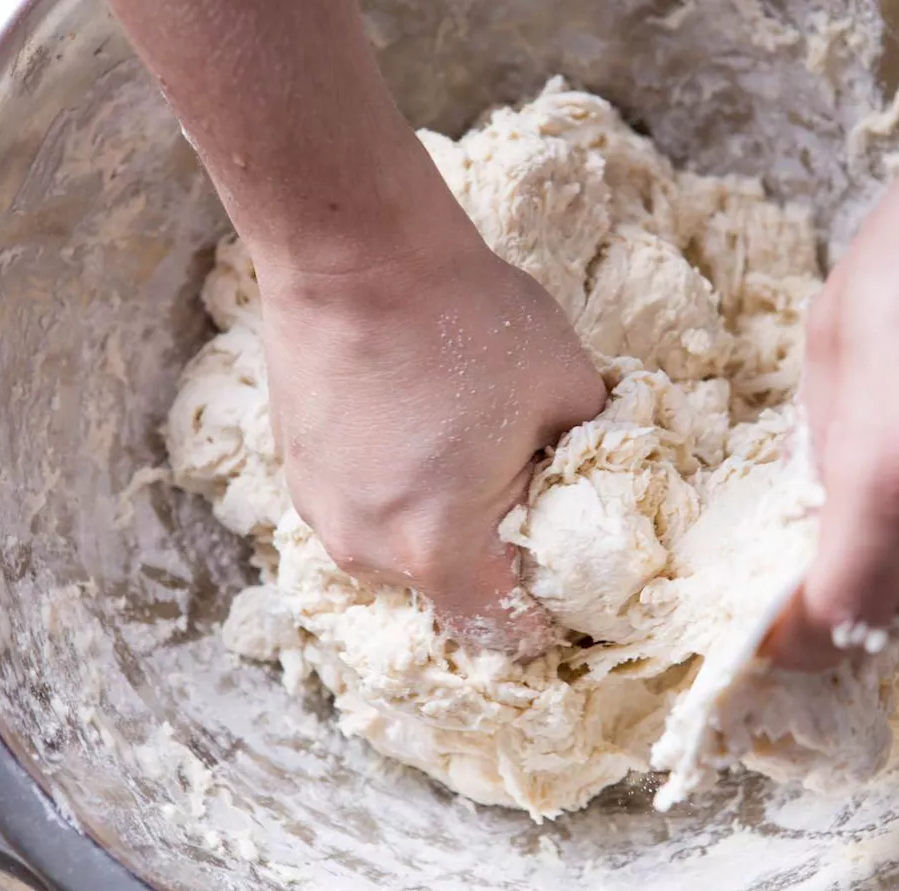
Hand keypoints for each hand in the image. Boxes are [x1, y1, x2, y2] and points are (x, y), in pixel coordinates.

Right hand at [256, 231, 606, 657]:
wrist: (354, 251)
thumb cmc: (466, 319)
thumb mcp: (570, 391)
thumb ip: (595, 460)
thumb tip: (598, 482)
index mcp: (439, 549)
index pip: (502, 630)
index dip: (544, 614)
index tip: (565, 579)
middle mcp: (368, 553)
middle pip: (451, 592)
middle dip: (494, 557)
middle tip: (524, 492)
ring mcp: (324, 516)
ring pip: (405, 552)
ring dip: (441, 523)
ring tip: (464, 450)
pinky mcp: (299, 476)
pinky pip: (368, 511)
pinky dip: (399, 492)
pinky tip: (418, 429)